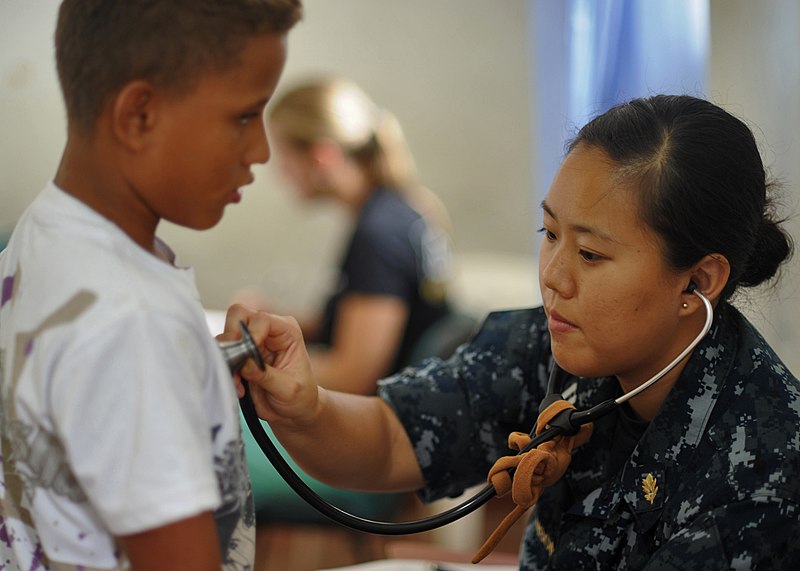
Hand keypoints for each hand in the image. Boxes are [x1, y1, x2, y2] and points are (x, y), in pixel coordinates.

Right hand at [220, 304, 318, 425]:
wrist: (294, 411)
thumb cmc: (300, 396)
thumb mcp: (288, 389)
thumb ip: (265, 375)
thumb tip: (244, 363)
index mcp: (286, 331)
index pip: (261, 318)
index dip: (250, 334)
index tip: (248, 357)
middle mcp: (267, 331)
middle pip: (238, 316)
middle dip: (232, 340)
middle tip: (236, 365)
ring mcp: (251, 341)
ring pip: (225, 336)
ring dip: (227, 360)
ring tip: (239, 384)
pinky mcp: (239, 355)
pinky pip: (222, 354)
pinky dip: (225, 370)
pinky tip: (239, 387)